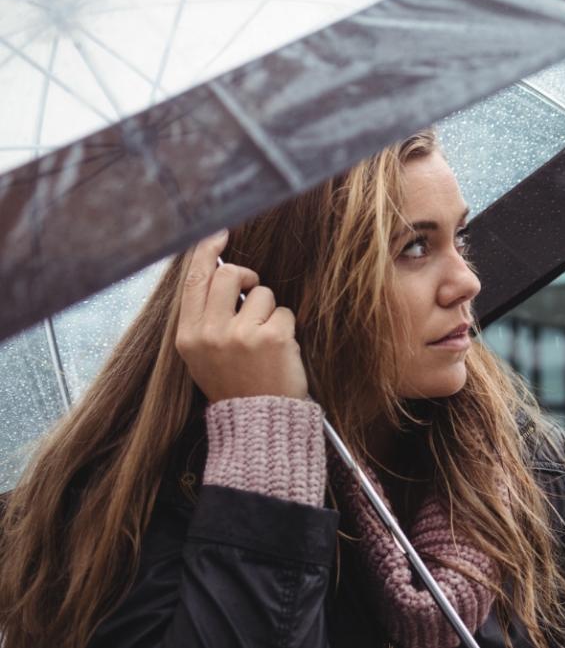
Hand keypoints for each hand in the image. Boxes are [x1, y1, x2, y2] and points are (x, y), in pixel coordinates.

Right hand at [175, 231, 308, 401]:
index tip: (219, 232)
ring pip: (263, 293)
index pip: (193, 280)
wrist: (258, 422)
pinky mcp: (273, 338)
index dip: (207, 251)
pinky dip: (286, 326)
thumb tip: (217, 269)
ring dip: (270, 311)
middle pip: (230, 275)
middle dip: (247, 278)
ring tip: (264, 341)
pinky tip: (279, 351)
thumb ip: (205, 316)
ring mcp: (241, 335)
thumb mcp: (202, 354)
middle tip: (253, 294)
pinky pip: (284, 312)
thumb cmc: (234, 384)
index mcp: (188, 336)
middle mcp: (210, 333)